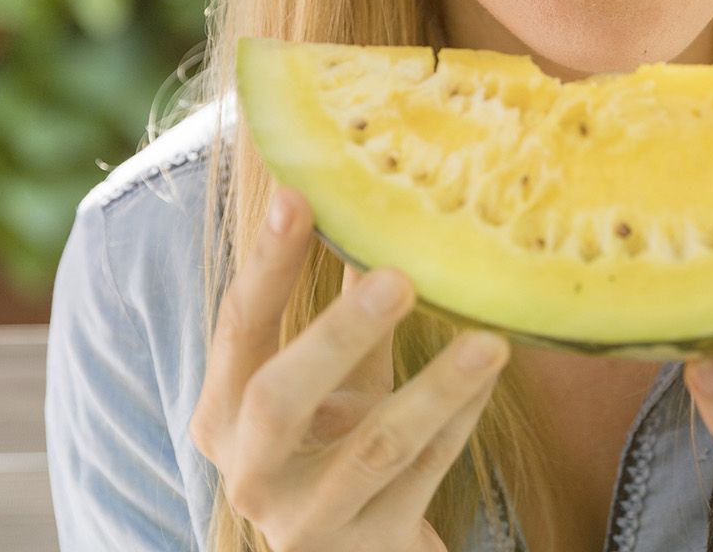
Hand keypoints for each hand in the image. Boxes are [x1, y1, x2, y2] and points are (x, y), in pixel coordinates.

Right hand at [190, 185, 511, 551]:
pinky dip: (459, 421)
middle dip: (337, 334)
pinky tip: (489, 376)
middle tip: (398, 278)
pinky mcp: (368, 546)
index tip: (297, 196)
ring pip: (374, 448)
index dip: (266, 264)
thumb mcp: (329, 380)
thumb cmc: (335, 446)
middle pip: (279, 398)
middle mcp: (251, 471)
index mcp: (223, 414)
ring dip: (435, 389)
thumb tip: (369, 201)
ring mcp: (307, 519)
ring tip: (488, 342)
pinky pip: (425, 474)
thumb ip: (343, 306)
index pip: (237, 328)